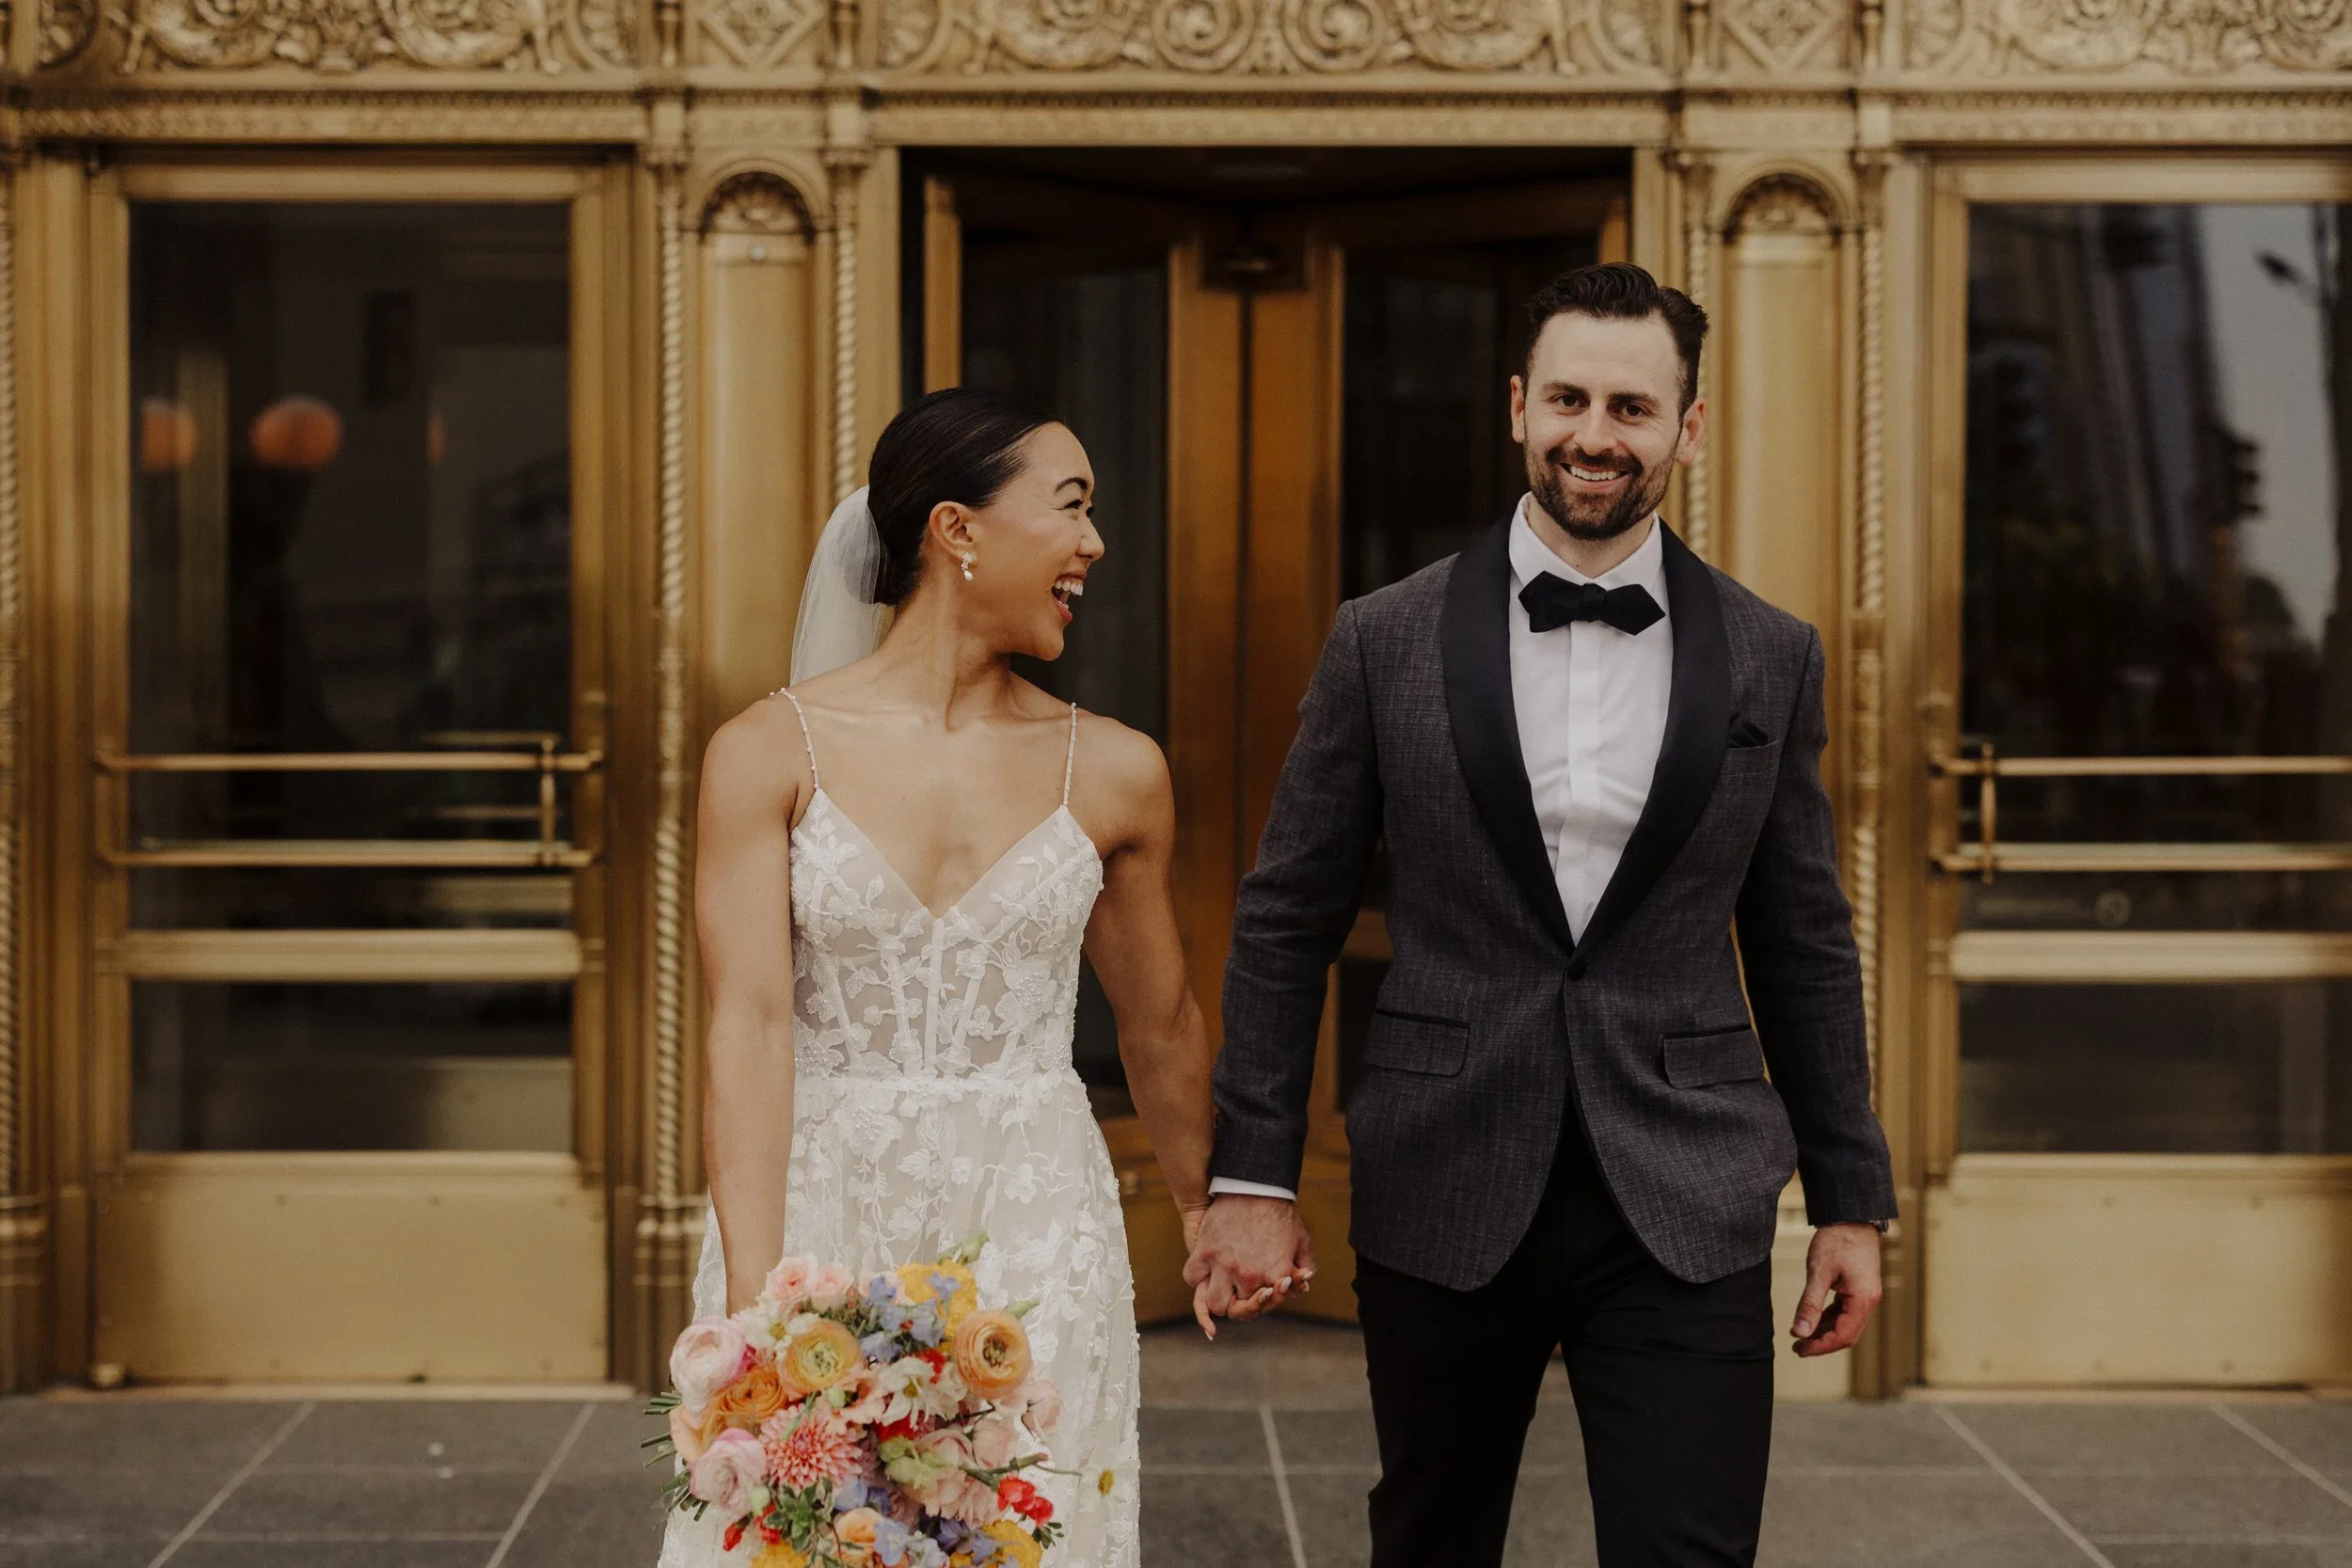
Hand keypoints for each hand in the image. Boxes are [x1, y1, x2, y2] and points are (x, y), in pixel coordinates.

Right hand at [1183, 1195, 1315, 1339]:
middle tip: (1241, 1294)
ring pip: (1214, 1303)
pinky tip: (1206, 1274)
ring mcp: (1223, 1264)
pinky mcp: (1203, 1251)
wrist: (1256, 1183)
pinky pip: (1192, 1278)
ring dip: (1219, 1299)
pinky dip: (1197, 1279)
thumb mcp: (1301, 1240)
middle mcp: (1247, 1274)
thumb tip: (1302, 1286)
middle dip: (1241, 1305)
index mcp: (1274, 1273)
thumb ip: (1305, 1265)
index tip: (1266, 1289)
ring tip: (1224, 1288)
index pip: (1268, 1304)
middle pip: (1238, 1310)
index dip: (1267, 1299)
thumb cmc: (1280, 1211)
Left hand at [1791, 1222, 1882, 1356]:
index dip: (1821, 1346)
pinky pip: (1845, 1311)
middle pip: (1847, 1334)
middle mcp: (1869, 1300)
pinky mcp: (1859, 1288)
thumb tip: (1800, 1332)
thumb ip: (1810, 1304)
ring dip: (1825, 1332)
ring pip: (1846, 1323)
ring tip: (1801, 1337)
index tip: (1800, 1349)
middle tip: (1797, 1348)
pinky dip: (1829, 1318)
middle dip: (1822, 1343)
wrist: (1851, 1215)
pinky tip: (1812, 1320)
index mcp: (1863, 1299)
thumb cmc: (1837, 1240)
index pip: (1843, 1335)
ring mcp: (1865, 1294)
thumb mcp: (1819, 1272)